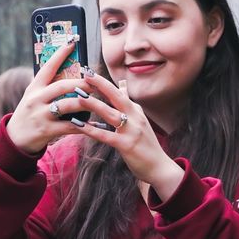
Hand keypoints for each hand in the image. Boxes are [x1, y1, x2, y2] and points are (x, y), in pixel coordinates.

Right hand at [6, 40, 91, 153]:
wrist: (14, 139)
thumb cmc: (30, 114)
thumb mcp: (33, 97)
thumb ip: (48, 87)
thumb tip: (72, 74)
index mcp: (34, 87)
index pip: (48, 67)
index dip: (60, 54)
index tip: (73, 41)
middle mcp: (36, 99)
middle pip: (62, 86)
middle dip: (81, 83)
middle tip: (95, 80)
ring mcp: (41, 115)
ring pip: (68, 105)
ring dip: (86, 103)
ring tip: (99, 102)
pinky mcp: (46, 130)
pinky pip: (70, 126)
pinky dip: (84, 125)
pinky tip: (95, 124)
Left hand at [64, 72, 184, 201]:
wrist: (159, 167)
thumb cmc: (146, 144)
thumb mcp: (139, 119)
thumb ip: (128, 103)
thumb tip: (122, 83)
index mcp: (136, 110)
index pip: (117, 92)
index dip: (102, 82)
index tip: (88, 71)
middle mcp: (135, 117)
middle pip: (116, 96)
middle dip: (100, 84)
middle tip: (84, 74)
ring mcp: (132, 131)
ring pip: (110, 114)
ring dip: (94, 104)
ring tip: (78, 97)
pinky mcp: (126, 145)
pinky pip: (106, 135)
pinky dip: (92, 130)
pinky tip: (79, 126)